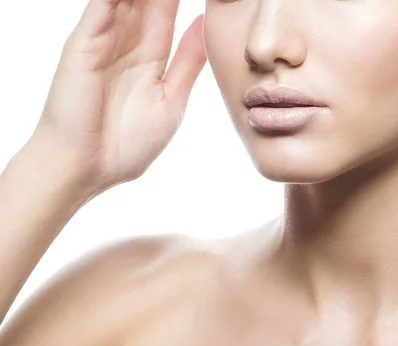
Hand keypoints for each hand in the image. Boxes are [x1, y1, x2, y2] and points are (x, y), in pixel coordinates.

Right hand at [31, 0, 206, 192]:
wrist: (88, 169)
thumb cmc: (127, 144)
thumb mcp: (171, 99)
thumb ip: (188, 61)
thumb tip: (205, 24)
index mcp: (150, 54)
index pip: (169, 7)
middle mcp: (127, 39)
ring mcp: (104, 36)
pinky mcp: (85, 40)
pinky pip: (102, 2)